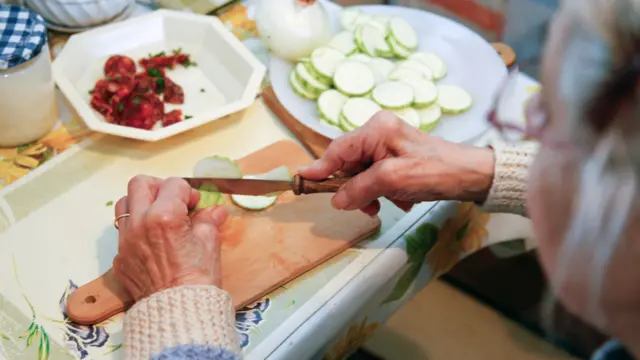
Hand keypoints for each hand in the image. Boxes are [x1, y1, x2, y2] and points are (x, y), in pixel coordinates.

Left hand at [113, 175, 228, 300]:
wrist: (179, 312)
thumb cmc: (197, 280)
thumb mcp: (209, 243)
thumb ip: (208, 220)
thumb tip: (215, 211)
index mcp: (163, 216)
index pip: (175, 184)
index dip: (189, 192)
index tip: (196, 205)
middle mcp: (139, 224)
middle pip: (141, 184)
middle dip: (160, 188)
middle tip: (174, 202)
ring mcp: (126, 241)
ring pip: (124, 204)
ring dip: (142, 204)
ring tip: (159, 217)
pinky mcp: (120, 257)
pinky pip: (123, 232)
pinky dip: (137, 229)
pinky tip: (154, 242)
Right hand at [299, 111, 495, 215]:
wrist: (471, 175)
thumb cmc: (436, 172)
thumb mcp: (393, 181)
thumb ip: (360, 188)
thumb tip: (337, 200)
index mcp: (376, 129)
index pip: (337, 149)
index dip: (319, 167)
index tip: (301, 180)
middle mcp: (378, 131)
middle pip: (348, 163)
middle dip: (355, 187)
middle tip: (366, 207)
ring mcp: (387, 143)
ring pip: (361, 172)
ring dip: (370, 192)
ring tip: (387, 204)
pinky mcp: (396, 155)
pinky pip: (376, 175)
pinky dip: (382, 190)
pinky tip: (399, 199)